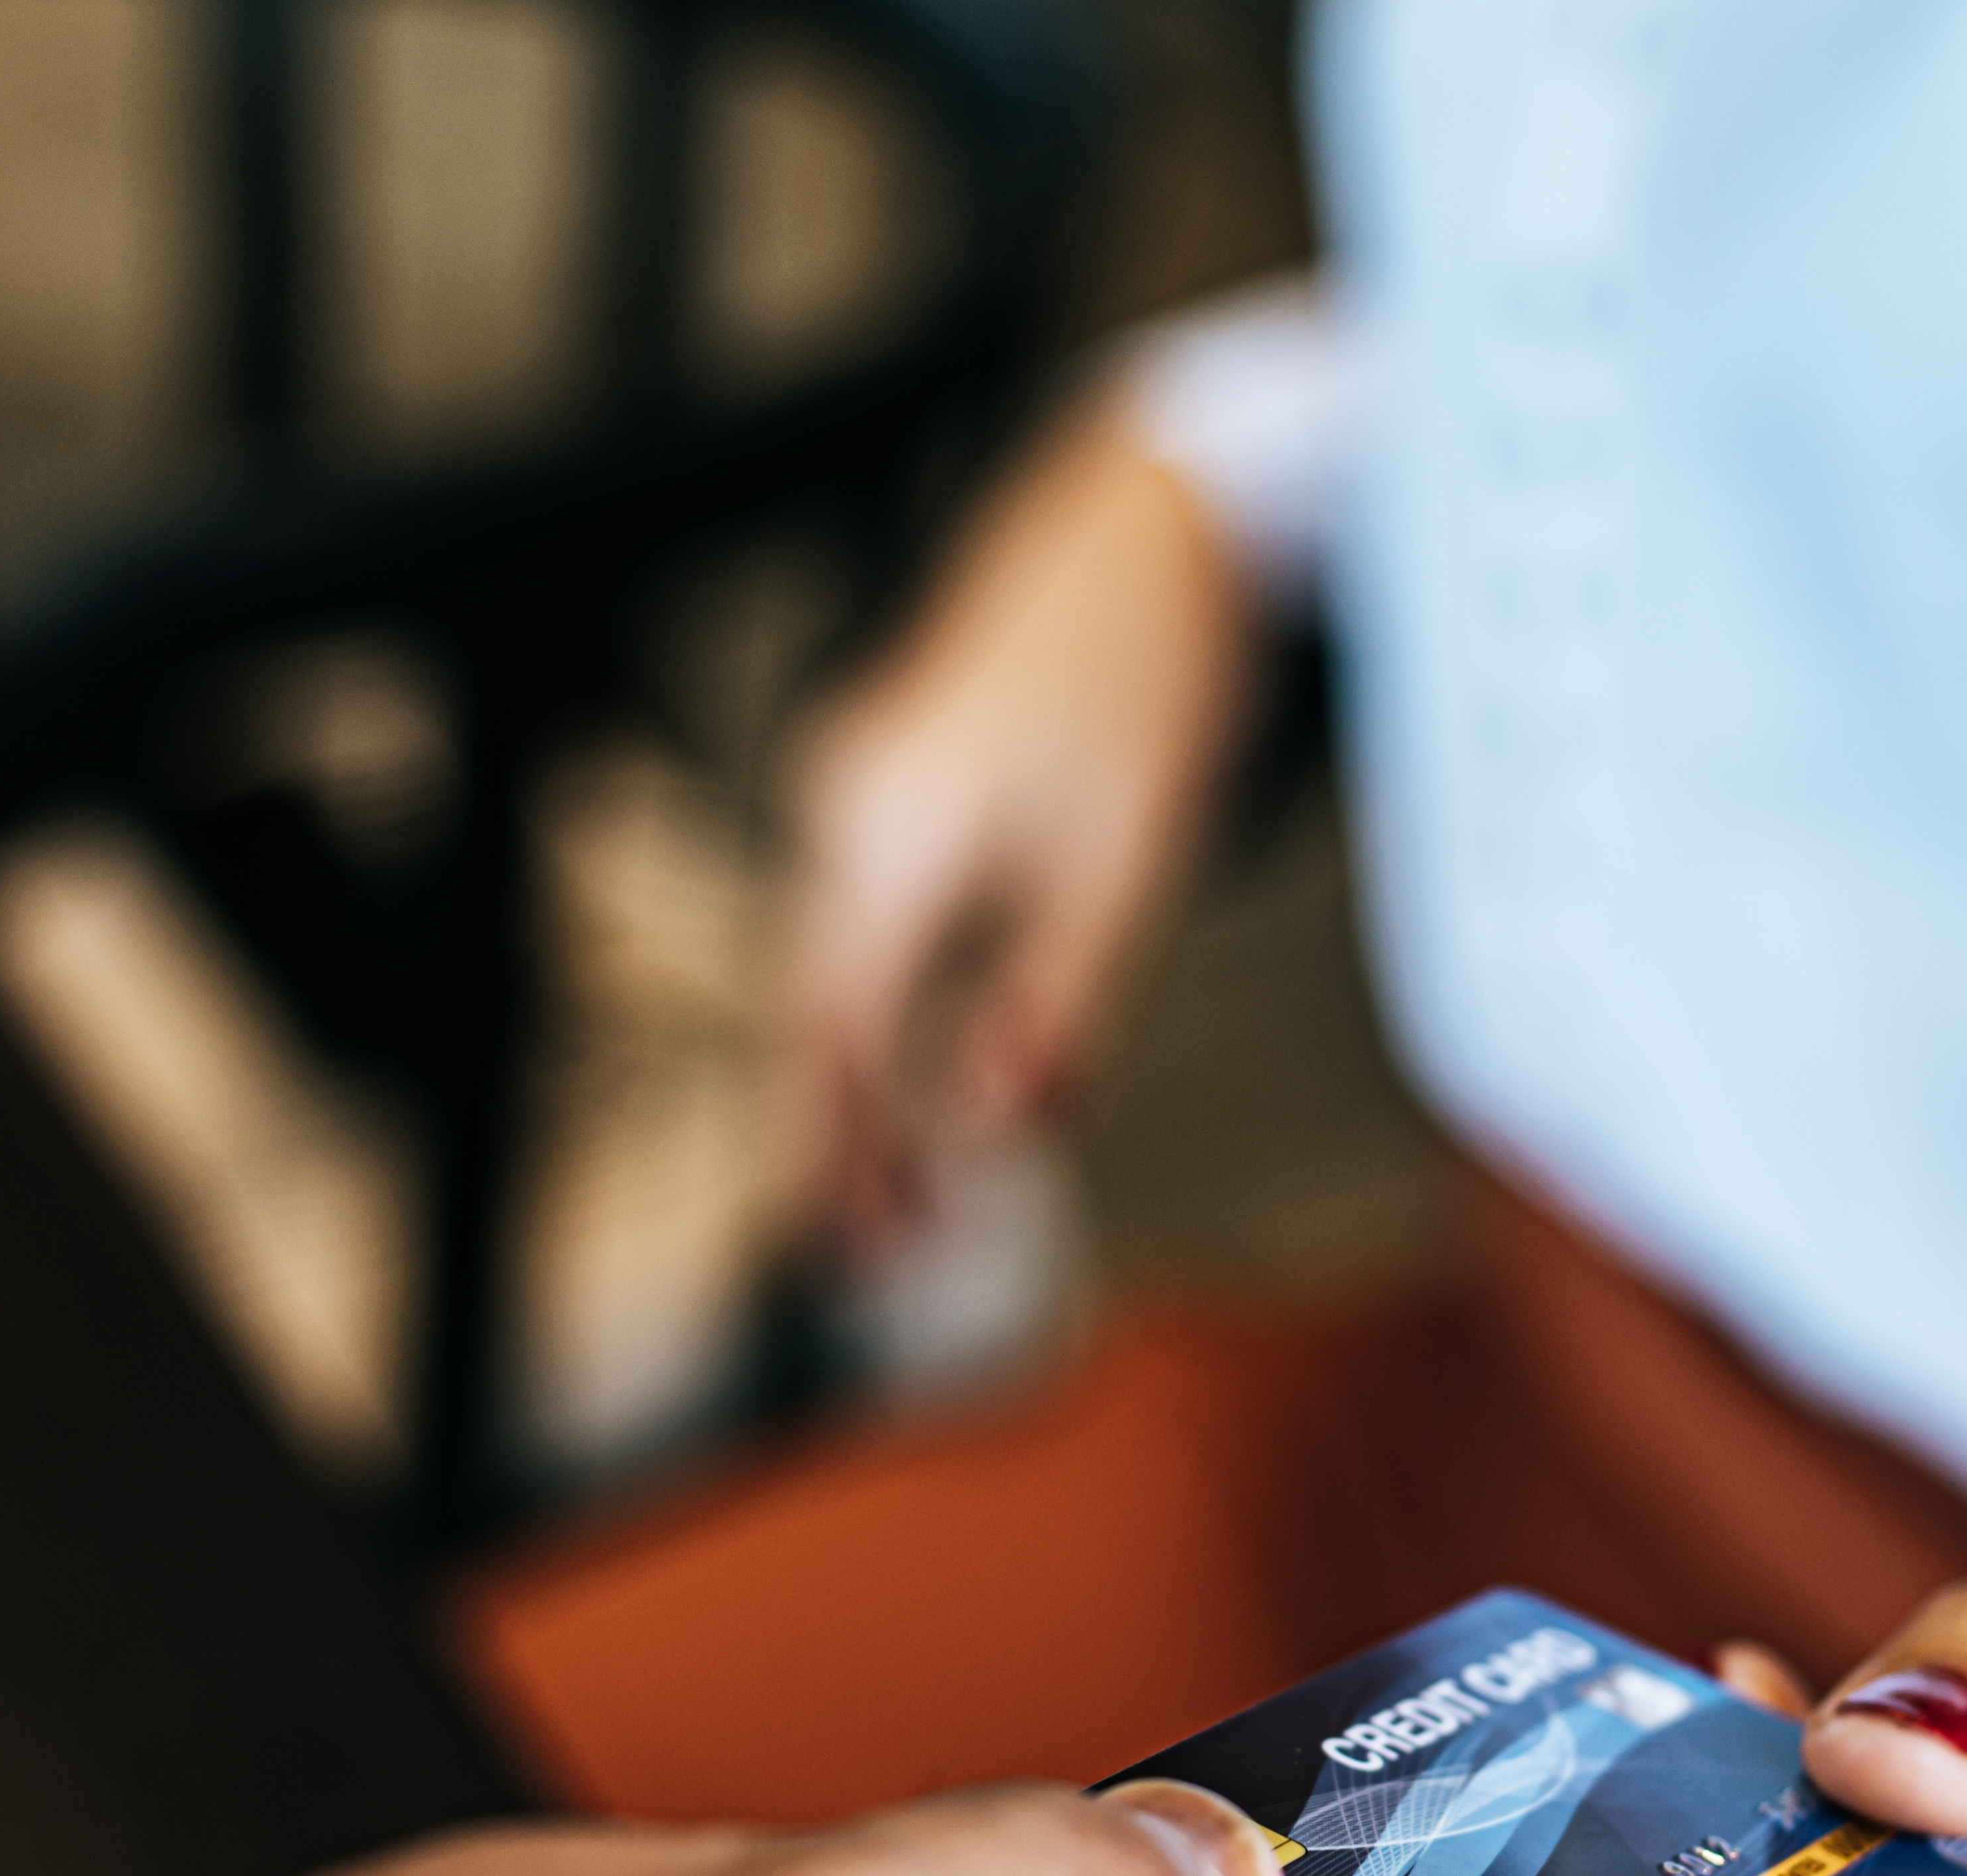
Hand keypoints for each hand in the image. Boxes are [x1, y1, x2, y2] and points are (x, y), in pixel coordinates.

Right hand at [792, 389, 1259, 1243]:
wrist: (1152, 525)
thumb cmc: (1149, 676)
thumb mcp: (1126, 866)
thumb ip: (1056, 1004)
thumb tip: (1008, 1126)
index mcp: (891, 834)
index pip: (839, 1038)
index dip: (847, 1157)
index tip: (871, 1252)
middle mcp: (845, 809)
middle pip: (814, 1016)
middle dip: (842, 1143)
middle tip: (880, 1259)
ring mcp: (858, 789)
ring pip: (836, 976)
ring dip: (871, 1086)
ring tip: (921, 1196)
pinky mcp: (890, 782)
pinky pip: (868, 923)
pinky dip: (898, 1011)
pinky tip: (948, 1078)